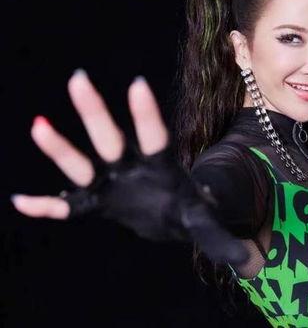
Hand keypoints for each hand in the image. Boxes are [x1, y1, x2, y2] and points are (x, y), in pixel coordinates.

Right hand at [11, 70, 248, 264]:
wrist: (169, 214)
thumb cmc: (187, 210)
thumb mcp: (202, 221)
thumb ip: (218, 239)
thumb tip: (249, 264)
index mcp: (160, 166)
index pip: (153, 137)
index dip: (146, 115)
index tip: (138, 85)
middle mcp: (130, 168)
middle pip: (110, 139)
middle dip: (95, 113)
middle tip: (79, 79)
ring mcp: (110, 184)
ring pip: (82, 164)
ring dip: (60, 148)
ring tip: (38, 125)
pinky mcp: (96, 202)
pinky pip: (67, 204)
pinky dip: (46, 205)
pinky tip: (20, 202)